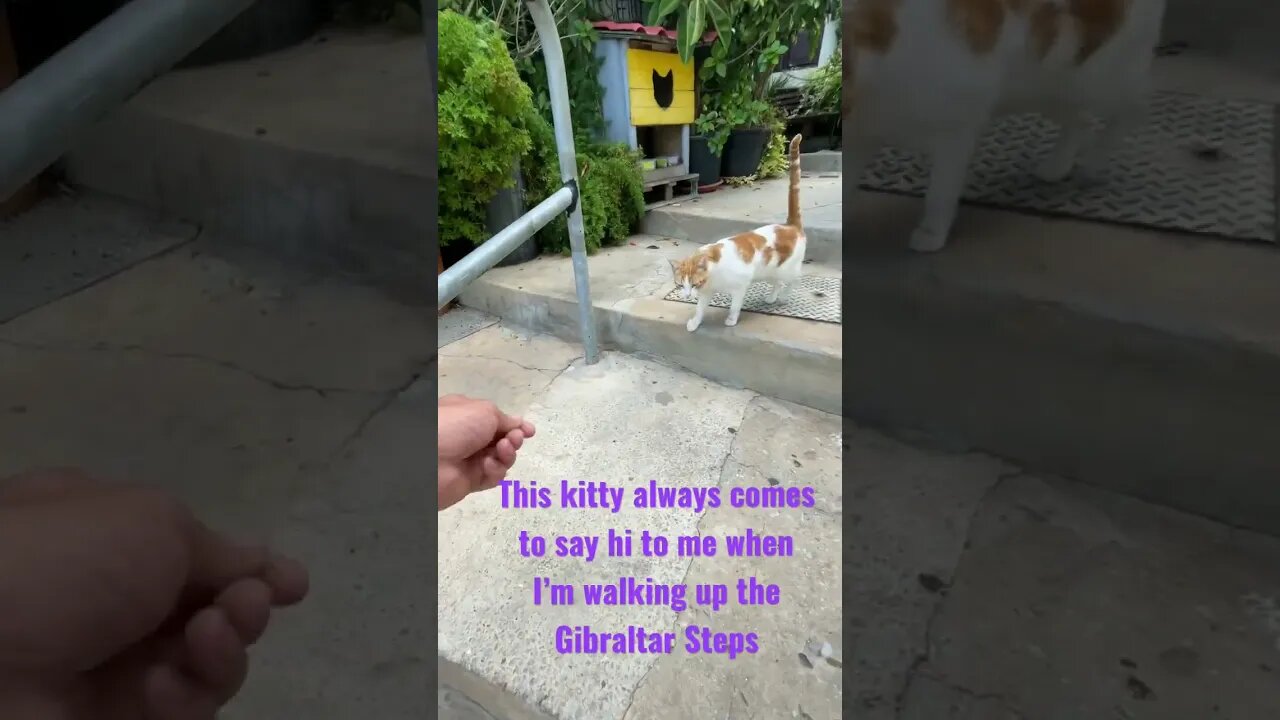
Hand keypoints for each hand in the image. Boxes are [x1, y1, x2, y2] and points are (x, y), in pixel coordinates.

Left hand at [0, 468, 308, 719]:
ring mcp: (111, 663)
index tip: (293, 584)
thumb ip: (217, 547)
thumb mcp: (152, 521)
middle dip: (244, 606)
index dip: (250, 566)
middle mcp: (110, 597)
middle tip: (244, 608)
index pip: (192, 551)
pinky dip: (188, 697)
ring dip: (224, 649)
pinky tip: (164, 687)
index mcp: (103, 531)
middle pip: (211, 607)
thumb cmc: (62, 562)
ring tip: (208, 640)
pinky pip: (183, 708)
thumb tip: (258, 566)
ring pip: (206, 661)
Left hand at [438, 395, 534, 509]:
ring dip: (507, 454)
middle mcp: (469, 436)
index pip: (496, 420)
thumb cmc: (455, 426)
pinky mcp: (470, 481)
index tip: (529, 430)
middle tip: (513, 439)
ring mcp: (470, 459)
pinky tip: (488, 465)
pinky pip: (493, 476)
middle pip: (502, 440)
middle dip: (513, 439)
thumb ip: (505, 419)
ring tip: (503, 450)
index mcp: (467, 414)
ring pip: (501, 459)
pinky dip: (496, 470)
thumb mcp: (484, 411)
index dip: (515, 425)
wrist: (429, 461)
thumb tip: (519, 425)